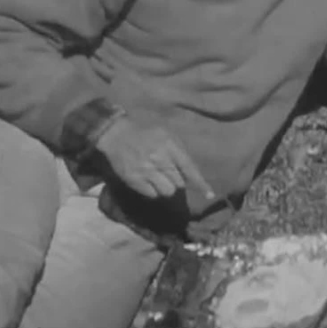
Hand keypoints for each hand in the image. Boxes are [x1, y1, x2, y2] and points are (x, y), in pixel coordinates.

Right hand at [95, 118, 215, 200]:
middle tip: (168, 173)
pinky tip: (148, 181)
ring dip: (166, 187)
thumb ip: (179, 151)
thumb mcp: (166, 134)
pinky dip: (153, 190)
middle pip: (179, 183)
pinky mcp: (134, 180)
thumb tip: (190, 171)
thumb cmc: (145, 133)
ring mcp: (146, 171)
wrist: (116, 135)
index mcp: (169, 146)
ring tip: (159, 178)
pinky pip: (152, 194)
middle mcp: (159, 160)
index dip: (200, 183)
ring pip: (167, 191)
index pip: (189, 168)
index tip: (210, 195)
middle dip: (177, 180)